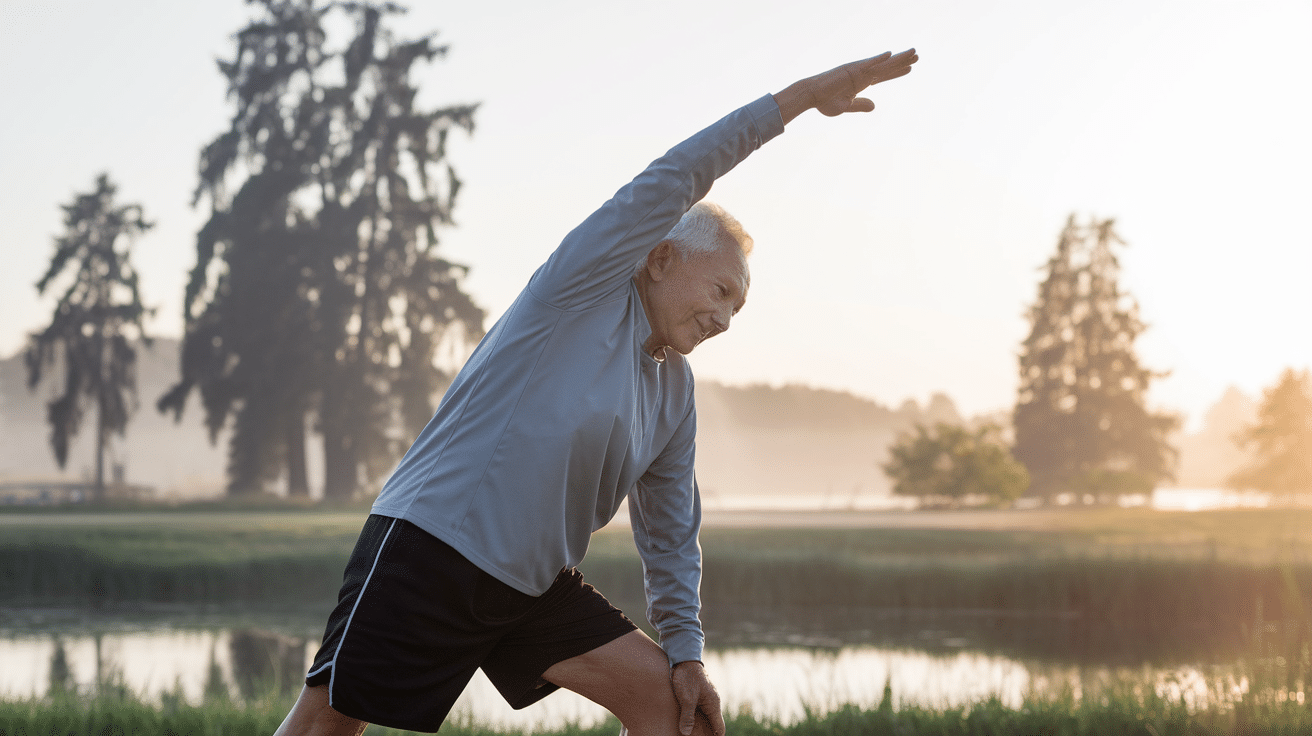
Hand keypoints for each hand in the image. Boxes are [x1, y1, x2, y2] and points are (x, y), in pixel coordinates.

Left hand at [670, 661, 724, 735]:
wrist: (683, 660)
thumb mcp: (686, 698)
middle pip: (712, 726)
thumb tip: (686, 733)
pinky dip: (694, 720)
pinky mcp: (697, 698)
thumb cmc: (687, 677)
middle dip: (706, 733)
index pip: (719, 728)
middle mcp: (711, 704)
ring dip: (699, 727)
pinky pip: (698, 713)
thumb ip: (687, 716)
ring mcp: (705, 701)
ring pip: (705, 720)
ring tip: (690, 734)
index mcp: (713, 705)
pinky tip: (686, 724)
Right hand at [774, 49, 918, 124]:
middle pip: (887, 67)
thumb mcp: (847, 106)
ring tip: (914, 52)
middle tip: (917, 56)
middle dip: (902, 62)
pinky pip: (867, 64)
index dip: (897, 73)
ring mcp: (858, 70)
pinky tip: (890, 54)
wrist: (811, 96)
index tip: (909, 69)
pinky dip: (878, 59)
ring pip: (882, 63)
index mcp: (861, 83)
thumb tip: (875, 106)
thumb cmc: (825, 101)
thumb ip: (861, 105)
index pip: (883, 76)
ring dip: (898, 58)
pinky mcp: (850, 70)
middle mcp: (862, 74)